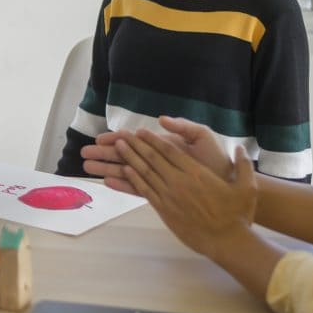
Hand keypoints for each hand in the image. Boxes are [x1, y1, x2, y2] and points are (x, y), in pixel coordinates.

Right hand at [83, 116, 233, 193]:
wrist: (229, 186)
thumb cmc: (216, 161)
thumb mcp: (202, 137)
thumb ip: (183, 127)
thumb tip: (160, 119)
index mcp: (163, 146)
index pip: (134, 141)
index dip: (116, 139)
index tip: (99, 139)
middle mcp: (157, 161)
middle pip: (124, 156)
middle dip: (104, 154)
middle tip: (83, 154)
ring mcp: (157, 177)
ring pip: (126, 171)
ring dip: (106, 169)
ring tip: (87, 169)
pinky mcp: (161, 192)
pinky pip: (137, 188)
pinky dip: (121, 185)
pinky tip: (107, 183)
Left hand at [116, 130, 257, 259]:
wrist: (226, 242)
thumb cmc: (237, 215)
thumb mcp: (247, 187)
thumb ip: (244, 165)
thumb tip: (240, 147)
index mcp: (197, 173)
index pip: (170, 151)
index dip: (153, 139)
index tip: (141, 131)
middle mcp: (180, 182)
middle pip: (152, 158)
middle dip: (135, 144)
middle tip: (121, 134)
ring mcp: (170, 196)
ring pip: (145, 172)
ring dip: (130, 158)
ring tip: (118, 147)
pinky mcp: (164, 210)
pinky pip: (145, 191)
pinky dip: (134, 179)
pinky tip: (125, 171)